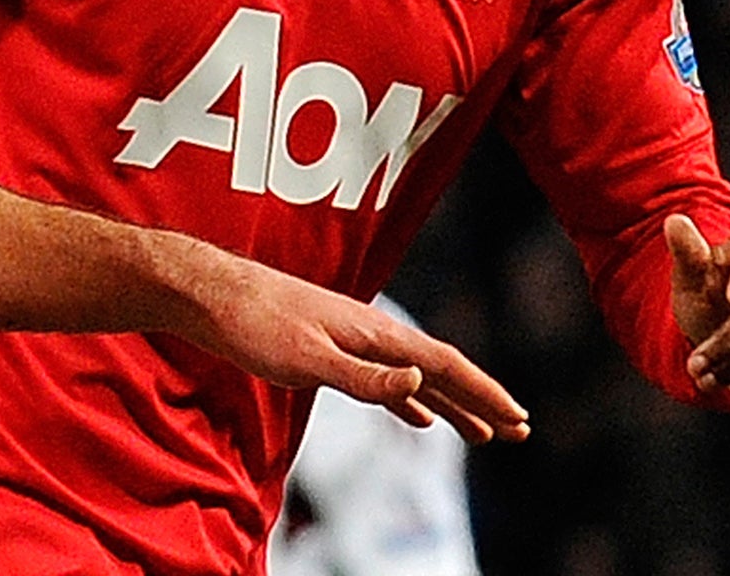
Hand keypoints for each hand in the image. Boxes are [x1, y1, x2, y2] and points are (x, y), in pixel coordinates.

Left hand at [181, 250, 529, 444]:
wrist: (210, 296)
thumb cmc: (255, 324)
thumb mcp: (307, 357)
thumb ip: (363, 376)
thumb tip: (420, 383)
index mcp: (374, 332)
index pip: (442, 364)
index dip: (483, 393)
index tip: (518, 419)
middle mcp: (371, 332)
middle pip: (439, 370)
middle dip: (480, 400)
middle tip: (519, 432)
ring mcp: (351, 340)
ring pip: (415, 377)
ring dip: (452, 404)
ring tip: (483, 434)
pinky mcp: (329, 349)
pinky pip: (386, 380)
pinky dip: (411, 401)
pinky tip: (420, 417)